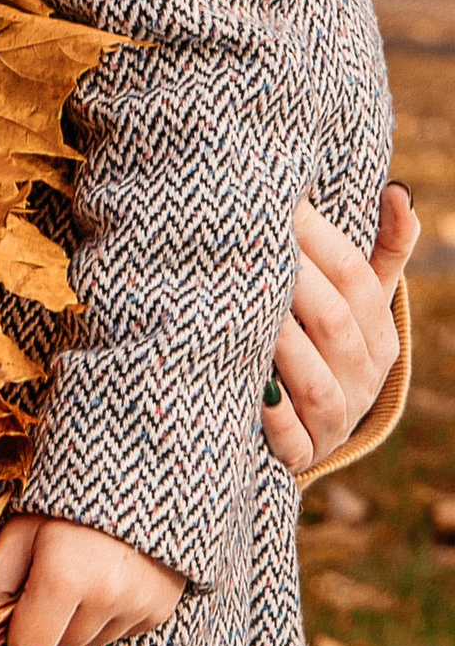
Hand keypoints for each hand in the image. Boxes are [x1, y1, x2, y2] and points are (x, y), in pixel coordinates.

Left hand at [0, 515, 186, 645]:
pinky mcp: (159, 611)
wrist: (138, 478)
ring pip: (89, 643)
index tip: (18, 609)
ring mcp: (138, 606)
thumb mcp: (20, 527)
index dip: (15, 634)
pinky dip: (108, 617)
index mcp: (65, 575)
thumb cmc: (66, 500)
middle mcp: (106, 596)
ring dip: (78, 622)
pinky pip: (119, 634)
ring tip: (83, 574)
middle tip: (51, 579)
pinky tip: (107, 580)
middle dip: (47, 624)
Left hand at [264, 187, 417, 471]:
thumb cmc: (326, 344)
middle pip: (334, 323)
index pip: (357, 279)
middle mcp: (365, 378)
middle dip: (295, 280)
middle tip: (253, 242)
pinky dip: (274, 415)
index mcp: (380, 335)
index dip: (320, 239)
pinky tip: (254, 389)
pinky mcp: (303, 455)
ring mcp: (336, 420)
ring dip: (282, 343)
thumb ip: (383, 250)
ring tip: (248, 306)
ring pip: (315, 381)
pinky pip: (292, 439)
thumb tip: (397, 190)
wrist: (308, 427)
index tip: (282, 203)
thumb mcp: (358, 302)